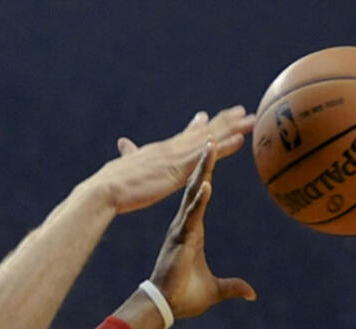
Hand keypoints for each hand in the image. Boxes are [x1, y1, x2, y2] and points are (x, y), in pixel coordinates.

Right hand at [95, 106, 254, 214]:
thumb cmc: (109, 185)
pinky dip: (223, 146)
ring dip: (232, 128)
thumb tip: (123, 144)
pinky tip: (239, 140)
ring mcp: (174, 157)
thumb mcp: (123, 166)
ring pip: (210, 139)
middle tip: (242, 111)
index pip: (183, 136)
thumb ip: (128, 155)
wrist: (104, 190)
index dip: (198, 126)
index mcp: (158, 152)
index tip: (208, 117)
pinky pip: (206, 156)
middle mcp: (169, 149)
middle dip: (223, 121)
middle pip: (203, 133)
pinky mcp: (177, 170)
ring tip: (251, 119)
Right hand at [147, 143, 255, 319]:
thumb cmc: (185, 297)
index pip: (201, 196)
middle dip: (204, 162)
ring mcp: (181, 230)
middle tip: (211, 136)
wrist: (166, 307)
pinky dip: (200, 200)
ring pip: (194, 194)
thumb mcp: (215, 291)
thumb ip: (233, 287)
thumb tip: (252, 294)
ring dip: (203, 171)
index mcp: (193, 231)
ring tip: (209, 147)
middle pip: (196, 187)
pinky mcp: (180, 239)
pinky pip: (192, 216)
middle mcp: (185, 225)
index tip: (211, 154)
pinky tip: (207, 184)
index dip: (206, 175)